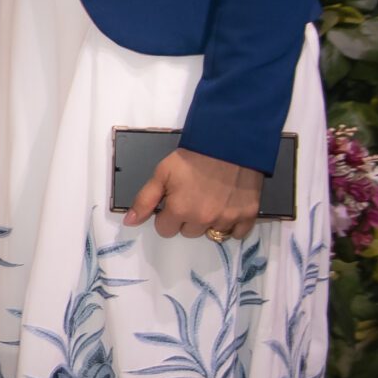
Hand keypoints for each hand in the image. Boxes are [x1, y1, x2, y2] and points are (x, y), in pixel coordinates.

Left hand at [126, 146, 263, 241]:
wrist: (229, 143)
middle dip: (187, 219)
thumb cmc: (193, 157)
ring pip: (212, 234)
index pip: (165, 230)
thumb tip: (130, 222)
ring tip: (211, 201)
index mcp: (180, 210)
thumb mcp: (161, 173)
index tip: (172, 202)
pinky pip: (237, 234)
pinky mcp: (248, 215)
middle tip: (193, 198)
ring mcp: (227, 219)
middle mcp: (203, 219)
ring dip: (209, 223)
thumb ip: (145, 200)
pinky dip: (231, 225)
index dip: (166, 216)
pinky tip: (227, 208)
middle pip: (188, 232)